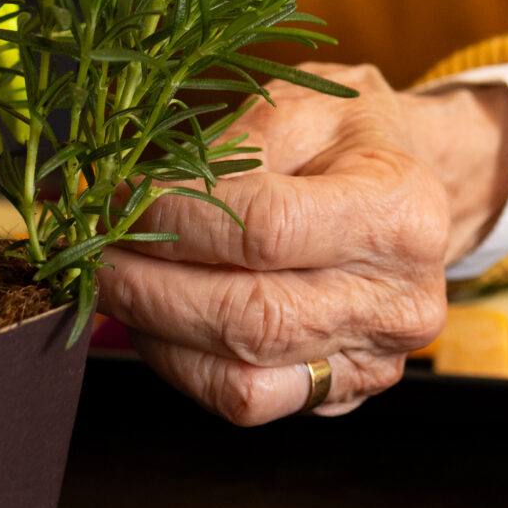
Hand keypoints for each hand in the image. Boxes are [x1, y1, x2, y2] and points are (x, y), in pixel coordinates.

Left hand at [94, 63, 507, 423]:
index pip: (267, 230)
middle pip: (251, 315)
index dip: (177, 219)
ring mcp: (377, 360)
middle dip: (149, 285)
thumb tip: (131, 200)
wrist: (414, 190)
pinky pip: (247, 402)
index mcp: (403, 212)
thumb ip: (226, 151)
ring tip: (115, 283)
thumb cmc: (349, 139)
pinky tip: (157, 319)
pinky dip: (183, 366)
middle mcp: (403, 300)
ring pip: (241, 376)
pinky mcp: (344, 394)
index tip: (117, 200)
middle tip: (93, 251)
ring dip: (156, 332)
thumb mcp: (300, 106)